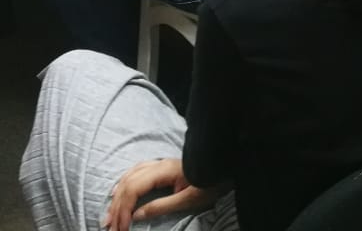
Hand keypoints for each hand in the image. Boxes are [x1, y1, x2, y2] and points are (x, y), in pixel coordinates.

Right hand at [103, 158, 217, 230]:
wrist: (225, 165)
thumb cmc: (210, 182)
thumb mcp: (188, 199)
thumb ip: (160, 206)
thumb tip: (135, 216)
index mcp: (163, 171)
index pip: (133, 189)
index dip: (123, 210)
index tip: (120, 228)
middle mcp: (157, 164)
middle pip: (127, 184)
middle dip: (116, 207)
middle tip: (109, 228)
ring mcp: (159, 164)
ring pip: (129, 177)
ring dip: (117, 197)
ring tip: (109, 216)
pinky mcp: (161, 167)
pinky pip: (135, 173)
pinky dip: (123, 184)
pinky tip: (117, 192)